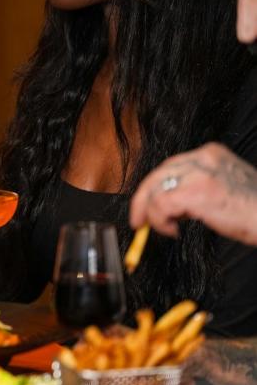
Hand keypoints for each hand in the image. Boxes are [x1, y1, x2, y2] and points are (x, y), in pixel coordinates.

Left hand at [130, 142, 256, 245]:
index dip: (152, 188)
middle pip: (157, 174)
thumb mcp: (223, 188)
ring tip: (167, 228)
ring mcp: (200, 173)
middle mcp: (203, 158)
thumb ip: (195, 188)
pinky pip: (160, 204)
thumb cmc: (252, 210)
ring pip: (155, 189)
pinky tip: (173, 231)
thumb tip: (165, 204)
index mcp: (211, 153)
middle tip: (138, 221)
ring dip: (153, 214)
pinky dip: (160, 221)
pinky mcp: (197, 191)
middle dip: (143, 200)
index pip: (169, 166)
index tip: (145, 208)